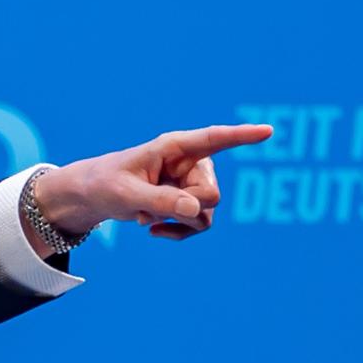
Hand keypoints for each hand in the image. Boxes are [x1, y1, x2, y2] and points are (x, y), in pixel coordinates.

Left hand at [28, 123, 272, 247]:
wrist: (94, 197)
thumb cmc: (105, 184)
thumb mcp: (126, 194)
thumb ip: (160, 201)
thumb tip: (196, 211)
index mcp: (174, 147)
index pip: (214, 139)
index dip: (242, 136)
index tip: (269, 131)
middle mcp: (190, 163)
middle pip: (211, 194)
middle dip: (185, 209)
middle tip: (150, 209)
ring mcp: (192, 184)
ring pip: (207, 213)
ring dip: (178, 223)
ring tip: (146, 217)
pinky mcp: (189, 203)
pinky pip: (199, 224)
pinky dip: (178, 232)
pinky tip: (153, 230)